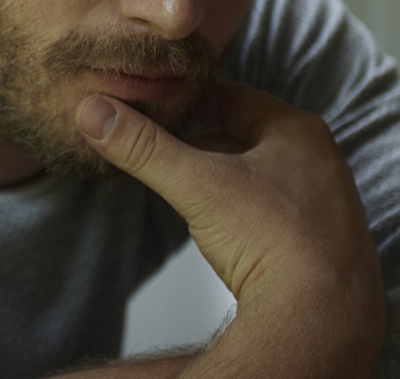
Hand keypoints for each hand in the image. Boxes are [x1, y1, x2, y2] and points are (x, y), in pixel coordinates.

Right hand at [75, 83, 385, 376]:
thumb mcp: (196, 183)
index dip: (190, 102)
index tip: (159, 111)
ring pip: (257, 172)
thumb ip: (143, 147)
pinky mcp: (320, 237)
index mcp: (296, 129)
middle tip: (165, 151)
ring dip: (223, 178)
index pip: (231, 95)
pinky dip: (243, 209)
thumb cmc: (272, 241)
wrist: (320, 321)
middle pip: (243, 135)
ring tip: (189, 188)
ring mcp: (323, 199)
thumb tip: (93, 112)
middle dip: (202, 143)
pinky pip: (272, 207)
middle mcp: (318, 158)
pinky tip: (224, 227)